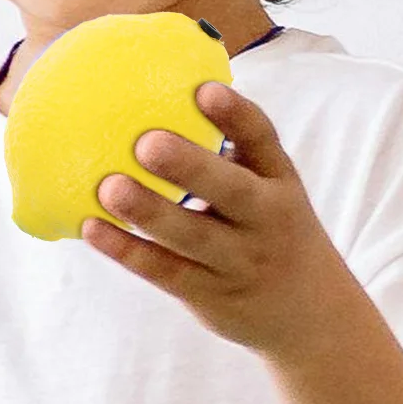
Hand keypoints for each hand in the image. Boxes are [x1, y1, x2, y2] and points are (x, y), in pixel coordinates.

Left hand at [83, 81, 362, 358]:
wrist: (310, 315)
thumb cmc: (269, 229)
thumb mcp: (268, 187)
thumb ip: (230, 149)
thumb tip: (162, 88)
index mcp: (280, 182)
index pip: (264, 142)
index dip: (236, 116)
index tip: (205, 90)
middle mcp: (266, 221)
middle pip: (233, 192)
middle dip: (191, 167)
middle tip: (146, 142)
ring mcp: (240, 262)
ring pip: (192, 237)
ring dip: (149, 212)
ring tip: (108, 187)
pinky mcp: (211, 295)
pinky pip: (165, 271)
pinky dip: (127, 250)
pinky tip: (92, 228)